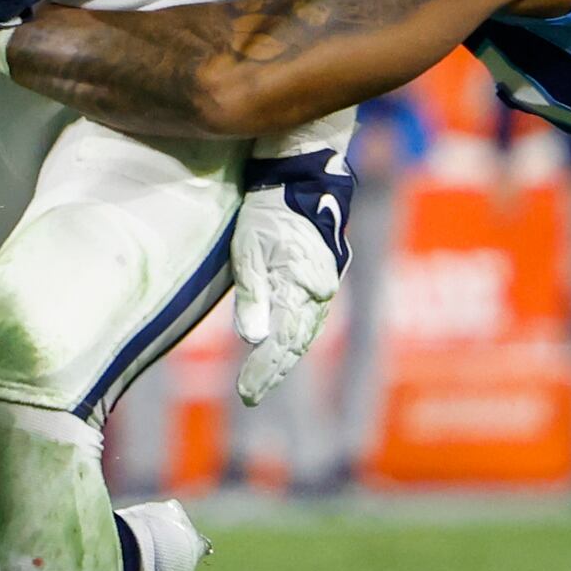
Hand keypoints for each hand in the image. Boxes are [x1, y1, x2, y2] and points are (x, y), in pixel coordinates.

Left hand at [230, 149, 354, 406]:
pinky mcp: (320, 275)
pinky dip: (295, 334)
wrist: (301, 177)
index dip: (265, 370)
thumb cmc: (269, 211)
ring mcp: (324, 283)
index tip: (246, 393)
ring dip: (284, 356)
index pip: (284, 342)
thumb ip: (253, 296)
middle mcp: (320, 290)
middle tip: (250, 393)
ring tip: (262, 378)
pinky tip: (280, 345)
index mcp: (303, 286)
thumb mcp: (249, 250)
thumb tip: (253, 340)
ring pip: (305, 330)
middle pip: (297, 342)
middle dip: (273, 369)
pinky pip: (308, 314)